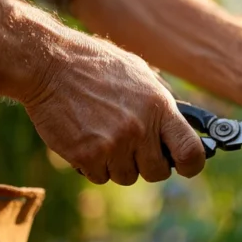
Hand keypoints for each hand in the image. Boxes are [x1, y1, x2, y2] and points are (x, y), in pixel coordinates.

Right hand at [22, 35, 204, 184]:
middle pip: (158, 172)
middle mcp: (140, 128)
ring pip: (127, 176)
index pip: (190, 151)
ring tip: (105, 136)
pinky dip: (94, 165)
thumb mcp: (140, 74)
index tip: (186, 165)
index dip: (192, 164)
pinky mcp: (86, 155)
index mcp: (159, 107)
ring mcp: (113, 144)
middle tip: (134, 147)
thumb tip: (182, 125)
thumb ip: (162, 102)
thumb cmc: (96, 65)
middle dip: (148, 164)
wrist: (50, 65)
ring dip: (118, 164)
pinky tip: (87, 140)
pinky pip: (100, 176)